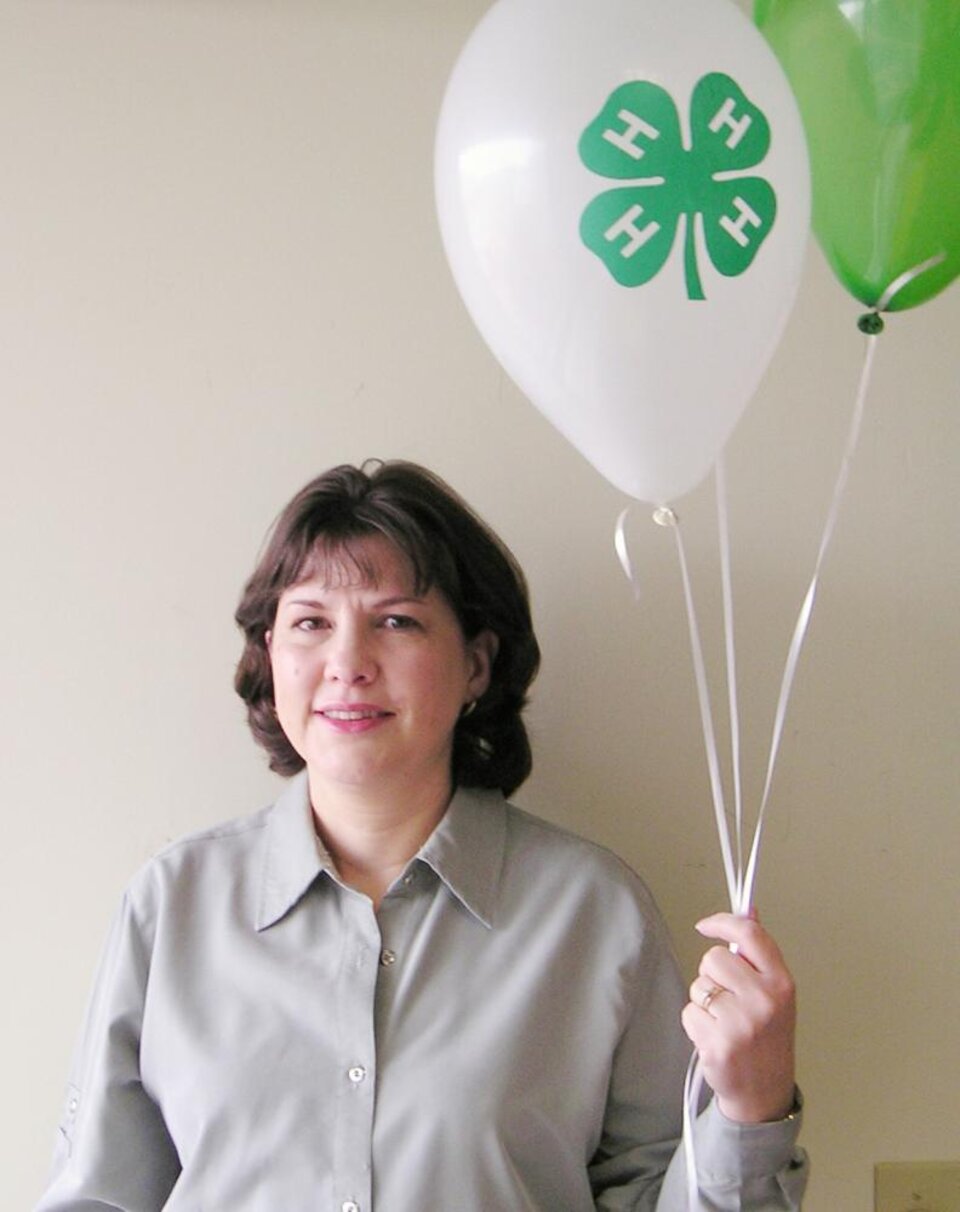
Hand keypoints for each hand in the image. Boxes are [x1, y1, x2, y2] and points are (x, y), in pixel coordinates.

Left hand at [681, 910, 796, 1123]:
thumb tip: (749, 911)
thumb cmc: (768, 1039)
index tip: (705, 925)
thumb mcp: (774, 994)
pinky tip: (715, 1039)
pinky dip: (695, 1024)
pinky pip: (689, 1012)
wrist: (765, 1095)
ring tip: (724, 1023)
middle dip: (713, 975)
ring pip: (698, 986)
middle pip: (714, 958)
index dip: (723, 922)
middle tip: (728, 1000)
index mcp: (781, 984)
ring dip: (703, 1001)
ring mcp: (741, 1024)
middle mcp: (764, 1001)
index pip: (751, 934)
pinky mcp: (719, 1044)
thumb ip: (759, 954)